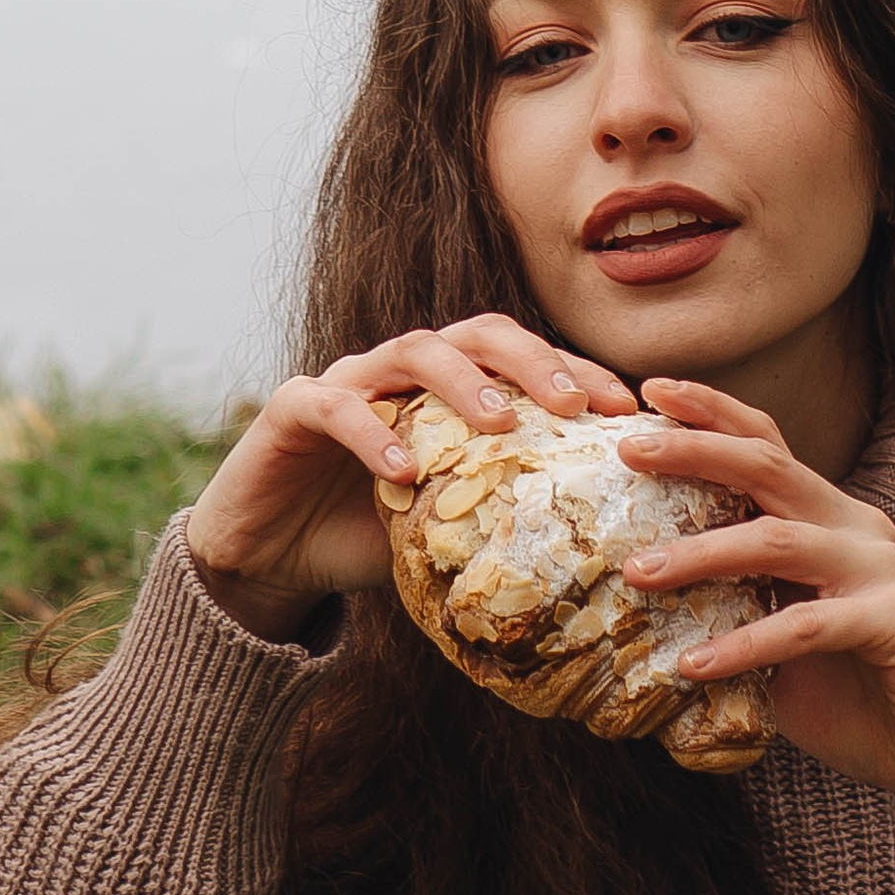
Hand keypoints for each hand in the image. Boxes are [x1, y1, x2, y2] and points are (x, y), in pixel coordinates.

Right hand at [183, 318, 636, 641]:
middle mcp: (401, 372)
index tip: (625, 409)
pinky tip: (403, 470)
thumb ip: (499, 520)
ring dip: (463, 382)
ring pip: (413, 350)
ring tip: (502, 425)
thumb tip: (593, 554)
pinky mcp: (293, 409)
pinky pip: (335, 406)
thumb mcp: (445, 531)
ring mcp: (347, 382)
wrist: (268, 560)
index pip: (520, 360)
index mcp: (446, 392)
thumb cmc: (363, 538)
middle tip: (575, 404)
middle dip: (533, 360)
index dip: (574, 372)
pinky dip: (371, 432)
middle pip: (477, 334)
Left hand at [615, 379, 894, 816]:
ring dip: (700, 554)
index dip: (713, 412)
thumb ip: (731, 604)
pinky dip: (745, 644)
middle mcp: (855, 528)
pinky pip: (806, 626)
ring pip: (778, 541)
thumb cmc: (854, 689)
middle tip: (629, 450)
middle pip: (769, 466)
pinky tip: (694, 666)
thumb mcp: (782, 632)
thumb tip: (637, 600)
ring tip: (637, 575)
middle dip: (696, 450)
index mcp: (828, 517)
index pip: (768, 444)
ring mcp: (879, 570)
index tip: (650, 392)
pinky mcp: (894, 622)